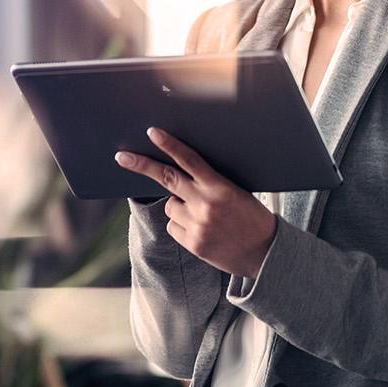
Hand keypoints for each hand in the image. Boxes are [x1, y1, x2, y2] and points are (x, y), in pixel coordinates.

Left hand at [115, 127, 276, 278]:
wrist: (265, 253)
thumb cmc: (252, 218)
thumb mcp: (237, 193)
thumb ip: (210, 184)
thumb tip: (180, 175)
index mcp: (220, 187)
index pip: (189, 160)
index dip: (169, 145)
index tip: (152, 133)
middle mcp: (205, 204)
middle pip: (166, 178)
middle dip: (141, 165)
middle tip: (122, 157)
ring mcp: (197, 225)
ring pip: (171, 207)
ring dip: (180, 207)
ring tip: (204, 217)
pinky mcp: (192, 243)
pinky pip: (174, 227)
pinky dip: (182, 226)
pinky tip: (203, 231)